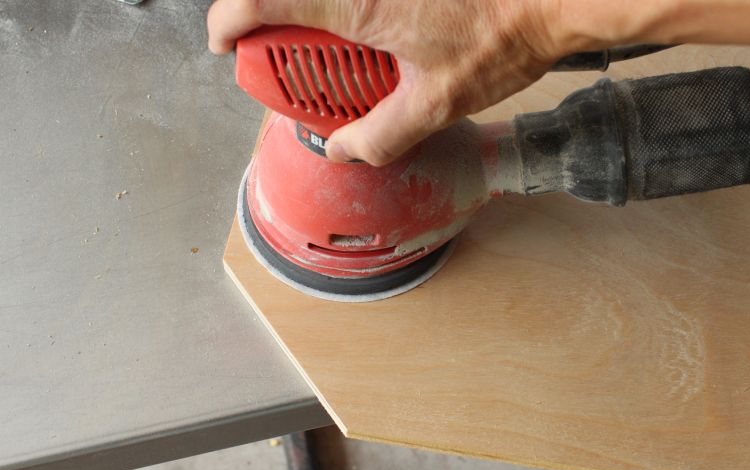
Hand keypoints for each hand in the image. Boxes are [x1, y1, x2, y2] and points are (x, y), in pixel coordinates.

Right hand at [207, 0, 569, 164]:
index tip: (226, 45)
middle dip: (268, 25)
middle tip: (287, 61)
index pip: (259, 1)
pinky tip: (371, 34)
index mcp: (355, 4)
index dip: (228, 22)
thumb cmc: (501, 38)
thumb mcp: (435, 105)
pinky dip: (341, 11)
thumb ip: (379, 136)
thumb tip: (342, 152)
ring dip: (306, 16)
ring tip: (330, 53)